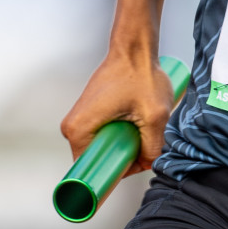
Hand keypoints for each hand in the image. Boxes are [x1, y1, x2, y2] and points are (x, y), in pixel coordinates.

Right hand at [60, 51, 175, 175]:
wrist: (134, 49)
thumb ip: (154, 147)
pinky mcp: (89, 113)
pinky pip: (102, 136)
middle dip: (121, 161)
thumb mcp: (155, 116)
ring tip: (141, 135)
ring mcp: (79, 119)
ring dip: (122, 148)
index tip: (126, 176)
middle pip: (97, 160)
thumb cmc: (140, 75)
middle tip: (142, 150)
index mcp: (79, 130)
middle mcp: (72, 127)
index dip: (107, 180)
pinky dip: (119, 137)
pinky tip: (136, 130)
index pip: (88, 171)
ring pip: (102, 148)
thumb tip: (150, 163)